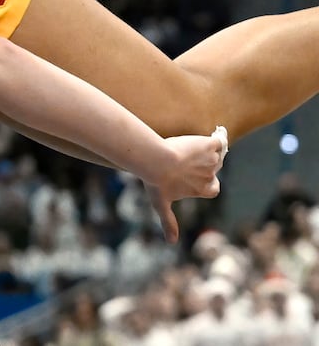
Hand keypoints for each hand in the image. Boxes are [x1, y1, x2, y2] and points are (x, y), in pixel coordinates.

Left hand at [147, 124, 227, 241]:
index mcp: (203, 190)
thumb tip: (171, 242)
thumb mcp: (160, 204)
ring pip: (216, 154)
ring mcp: (212, 160)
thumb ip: (168, 222)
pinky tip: (217, 132)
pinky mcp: (210, 146)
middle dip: (209, 165)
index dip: (207, 183)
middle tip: (196, 158)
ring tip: (198, 144)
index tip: (199, 178)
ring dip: (208, 150)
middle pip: (215, 169)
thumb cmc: (156, 182)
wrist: (157, 161)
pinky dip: (219, 137)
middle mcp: (211, 176)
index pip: (213, 189)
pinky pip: (219, 141)